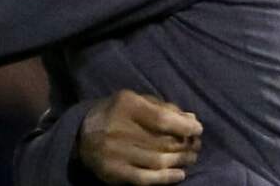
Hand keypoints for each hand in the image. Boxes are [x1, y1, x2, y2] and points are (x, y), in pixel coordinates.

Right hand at [78, 90, 202, 184]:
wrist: (82, 135)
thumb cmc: (117, 114)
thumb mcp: (136, 101)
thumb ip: (163, 108)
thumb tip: (191, 120)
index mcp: (126, 105)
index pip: (161, 119)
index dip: (184, 127)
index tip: (198, 130)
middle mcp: (118, 129)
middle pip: (162, 141)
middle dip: (185, 145)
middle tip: (196, 146)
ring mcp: (115, 153)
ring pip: (157, 161)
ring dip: (180, 161)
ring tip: (191, 158)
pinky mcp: (113, 172)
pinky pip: (145, 178)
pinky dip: (166, 178)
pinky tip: (179, 175)